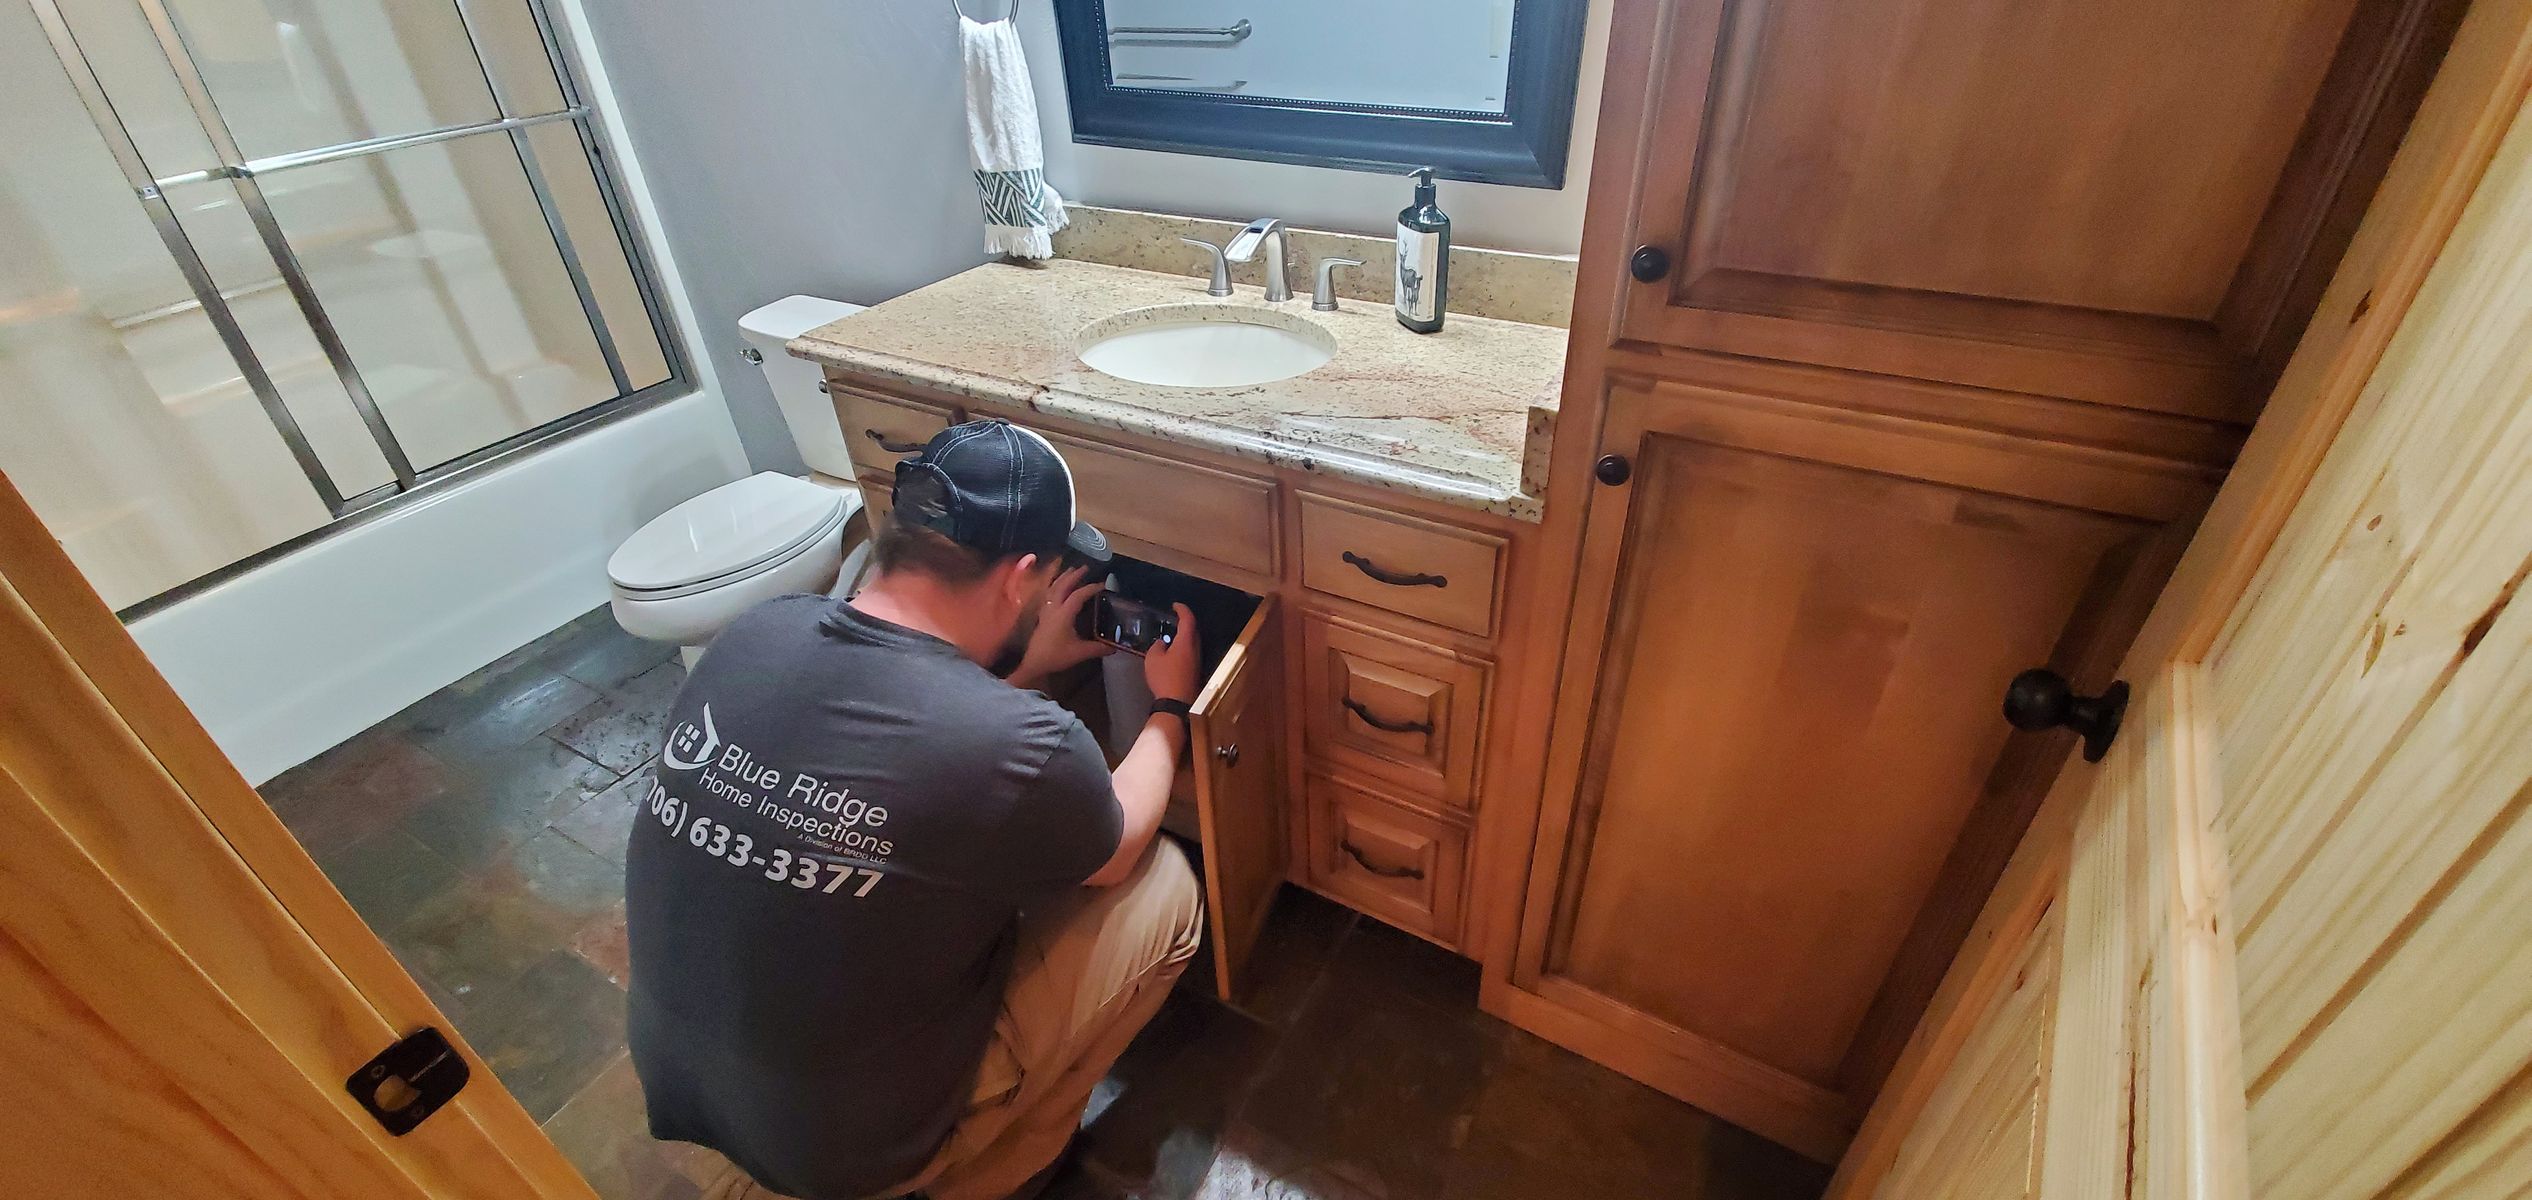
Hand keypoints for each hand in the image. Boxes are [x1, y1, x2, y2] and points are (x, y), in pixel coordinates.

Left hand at [1010, 566, 1109, 688]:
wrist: (1033, 663)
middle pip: (1063, 585)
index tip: (1102, 585)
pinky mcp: (1040, 615)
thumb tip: (1114, 648)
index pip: (1078, 595)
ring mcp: (1045, 610)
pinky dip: (1052, 587)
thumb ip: (1098, 648)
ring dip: (1062, 577)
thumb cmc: (1056, 656)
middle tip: (1085, 568)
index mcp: (1064, 613)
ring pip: (1052, 588)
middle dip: (1074, 575)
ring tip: (1070, 570)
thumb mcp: (1080, 652)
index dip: (1091, 588)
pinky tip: (1055, 588)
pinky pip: (1046, 595)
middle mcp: (1053, 608)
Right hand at [1143, 604, 1200, 703]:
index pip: (1188, 619)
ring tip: (1172, 634)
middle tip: (1173, 618)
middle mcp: (1196, 649)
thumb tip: (1162, 643)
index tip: (1175, 605)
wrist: (1176, 703)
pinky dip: (1184, 646)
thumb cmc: (1164, 677)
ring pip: (1193, 642)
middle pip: (1193, 630)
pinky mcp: (1196, 671)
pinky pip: (1191, 652)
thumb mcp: (1153, 658)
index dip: (1182, 609)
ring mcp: (1198, 661)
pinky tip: (1174, 651)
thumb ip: (1157, 646)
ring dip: (1185, 635)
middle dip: (1185, 622)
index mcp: (1186, 642)